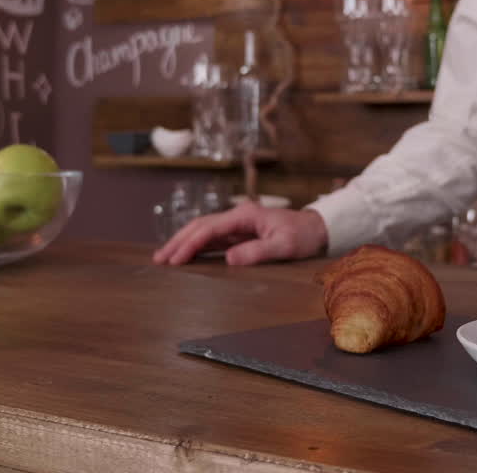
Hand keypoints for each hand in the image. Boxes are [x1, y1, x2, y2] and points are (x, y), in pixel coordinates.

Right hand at [151, 203, 328, 265]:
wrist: (317, 229)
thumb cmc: (303, 236)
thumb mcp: (284, 246)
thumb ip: (257, 251)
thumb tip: (229, 259)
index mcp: (245, 216)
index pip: (209, 229)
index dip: (190, 244)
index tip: (175, 259)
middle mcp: (237, 217)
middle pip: (200, 226)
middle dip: (178, 241)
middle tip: (159, 259)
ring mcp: (238, 225)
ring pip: (203, 231)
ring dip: (184, 243)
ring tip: (165, 258)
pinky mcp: (240, 234)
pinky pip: (213, 239)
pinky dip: (196, 246)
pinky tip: (185, 256)